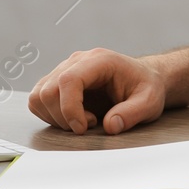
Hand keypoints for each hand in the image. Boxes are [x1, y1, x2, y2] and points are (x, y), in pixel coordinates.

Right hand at [28, 48, 166, 133]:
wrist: (142, 79)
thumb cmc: (145, 87)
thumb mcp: (150, 101)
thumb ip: (133, 113)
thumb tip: (110, 126)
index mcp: (99, 60)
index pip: (68, 80)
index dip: (70, 108)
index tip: (83, 128)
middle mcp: (78, 61)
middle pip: (49, 90)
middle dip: (64, 117)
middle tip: (90, 125)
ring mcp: (65, 69)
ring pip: (39, 96)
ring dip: (55, 117)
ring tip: (82, 121)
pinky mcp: (58, 81)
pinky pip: (39, 100)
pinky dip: (50, 115)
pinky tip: (73, 118)